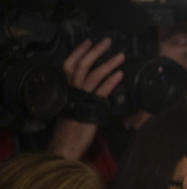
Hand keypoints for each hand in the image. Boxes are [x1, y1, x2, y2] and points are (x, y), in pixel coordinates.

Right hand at [47, 38, 124, 159]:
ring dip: (108, 63)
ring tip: (120, 56)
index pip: (69, 66)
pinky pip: (101, 91)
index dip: (78, 52)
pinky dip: (111, 81)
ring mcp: (81, 99)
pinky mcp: (90, 108)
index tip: (88, 42)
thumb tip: (93, 89)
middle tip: (107, 41)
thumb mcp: (73, 108)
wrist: (64, 146)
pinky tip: (120, 74)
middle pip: (82, 65)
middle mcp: (71, 91)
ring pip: (93, 75)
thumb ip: (81, 97)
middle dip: (95, 51)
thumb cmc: (70, 130)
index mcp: (66, 90)